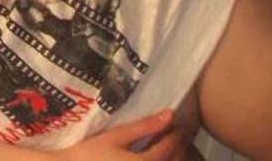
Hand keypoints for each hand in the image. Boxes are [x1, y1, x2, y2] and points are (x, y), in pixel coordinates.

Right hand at [52, 109, 190, 160]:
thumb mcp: (115, 137)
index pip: (169, 147)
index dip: (178, 134)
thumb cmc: (88, 153)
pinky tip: (154, 157)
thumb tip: (169, 115)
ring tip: (172, 146)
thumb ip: (143, 127)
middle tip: (182, 134)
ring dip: (173, 158)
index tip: (182, 124)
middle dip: (180, 148)